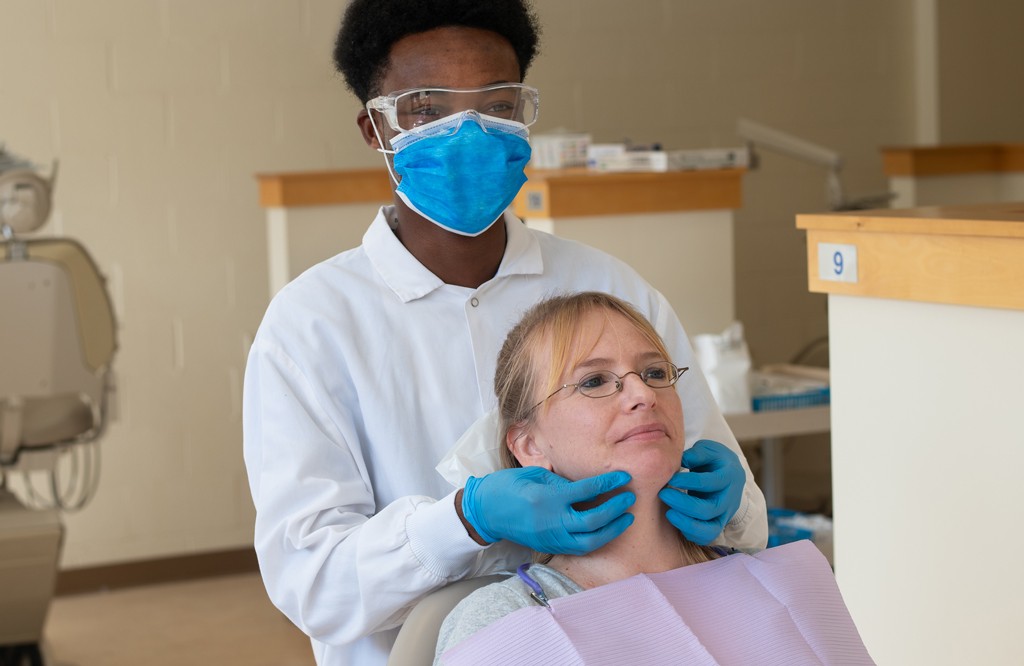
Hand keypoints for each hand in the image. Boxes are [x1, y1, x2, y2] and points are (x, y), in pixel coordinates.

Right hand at [461, 467, 635, 555]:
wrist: (485, 512)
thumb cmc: (508, 487)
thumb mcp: (534, 475)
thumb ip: (561, 482)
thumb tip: (586, 486)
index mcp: (548, 497)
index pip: (587, 491)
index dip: (608, 482)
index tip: (624, 476)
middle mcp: (551, 521)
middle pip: (593, 520)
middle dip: (615, 509)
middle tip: (629, 498)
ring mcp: (550, 537)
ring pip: (589, 540)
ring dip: (612, 530)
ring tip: (626, 518)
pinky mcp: (549, 547)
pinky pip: (579, 548)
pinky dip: (596, 540)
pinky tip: (606, 530)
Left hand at [658, 439, 744, 544]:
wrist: (729, 473)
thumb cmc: (713, 460)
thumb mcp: (707, 450)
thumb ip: (696, 454)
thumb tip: (681, 460)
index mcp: (728, 476)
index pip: (709, 483)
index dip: (688, 481)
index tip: (670, 479)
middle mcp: (729, 498)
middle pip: (708, 509)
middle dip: (683, 504)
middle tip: (663, 494)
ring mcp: (725, 514)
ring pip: (710, 529)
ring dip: (686, 523)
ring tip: (668, 513)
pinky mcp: (718, 524)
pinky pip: (707, 537)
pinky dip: (691, 533)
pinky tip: (676, 520)